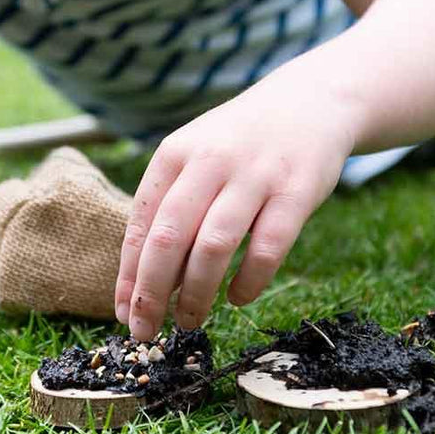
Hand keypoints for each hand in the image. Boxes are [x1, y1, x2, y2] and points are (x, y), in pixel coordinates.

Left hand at [114, 73, 354, 339]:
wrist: (310, 103)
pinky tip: (238, 298)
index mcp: (175, 153)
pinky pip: (266, 248)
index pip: (141, 223)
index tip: (124, 313)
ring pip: (213, 247)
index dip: (129, 274)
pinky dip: (248, 281)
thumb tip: (147, 281)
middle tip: (146, 331)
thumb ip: (172, 208)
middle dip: (152, 292)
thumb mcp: (196, 157)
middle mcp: (210, 161)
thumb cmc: (239, 143)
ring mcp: (254, 175)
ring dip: (196, 294)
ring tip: (189, 322)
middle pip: (168, 238)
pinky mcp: (296, 191)